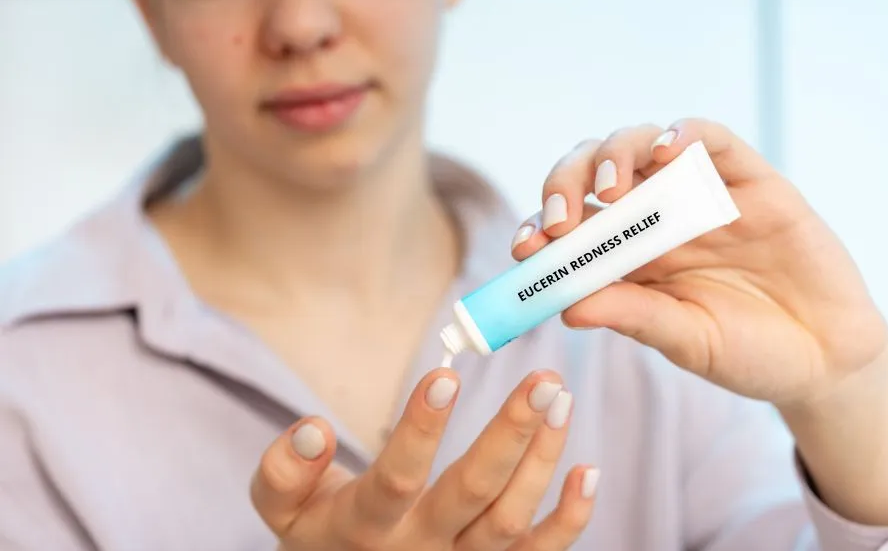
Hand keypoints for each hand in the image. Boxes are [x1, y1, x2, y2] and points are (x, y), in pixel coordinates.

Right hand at [250, 369, 597, 549]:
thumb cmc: (318, 534)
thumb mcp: (281, 509)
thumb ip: (285, 470)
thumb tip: (313, 429)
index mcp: (364, 528)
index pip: (396, 478)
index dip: (421, 429)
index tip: (447, 373)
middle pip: (472, 495)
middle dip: (510, 434)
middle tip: (544, 379)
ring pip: (510, 520)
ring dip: (542, 461)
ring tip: (561, 399)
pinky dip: (569, 520)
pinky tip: (586, 471)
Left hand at [512, 119, 887, 408]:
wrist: (827, 356)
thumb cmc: (749, 353)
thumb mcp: (686, 340)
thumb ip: (634, 316)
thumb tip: (567, 306)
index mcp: (627, 257)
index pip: (569, 227)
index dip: (540, 229)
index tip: (525, 249)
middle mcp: (653, 218)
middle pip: (593, 175)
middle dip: (565, 184)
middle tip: (560, 218)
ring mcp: (698, 194)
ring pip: (640, 145)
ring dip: (614, 156)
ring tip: (611, 189)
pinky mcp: (747, 178)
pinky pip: (709, 138)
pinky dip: (683, 134)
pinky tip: (665, 150)